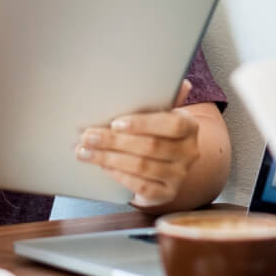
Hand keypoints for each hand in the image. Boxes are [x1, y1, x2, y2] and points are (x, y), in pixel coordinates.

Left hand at [77, 80, 200, 207]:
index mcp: (189, 126)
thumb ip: (161, 98)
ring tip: (86, 151)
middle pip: (150, 146)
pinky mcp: (166, 193)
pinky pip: (141, 186)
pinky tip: (103, 166)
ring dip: (109, 158)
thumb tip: (178, 81)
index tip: (115, 123)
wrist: (166, 165)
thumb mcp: (160, 113)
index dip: (143, 124)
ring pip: (142, 166)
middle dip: (114, 141)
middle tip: (88, 136)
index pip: (171, 124)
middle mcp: (189, 152)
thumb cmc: (156, 131)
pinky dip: (119, 175)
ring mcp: (179, 175)